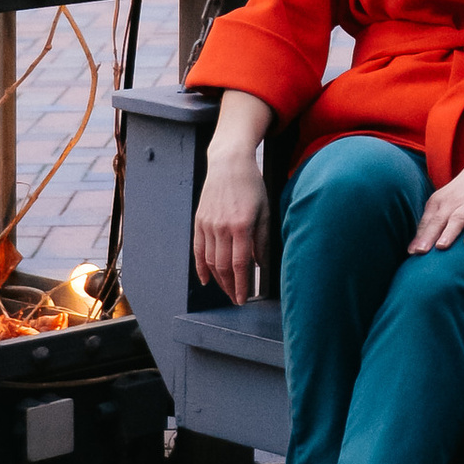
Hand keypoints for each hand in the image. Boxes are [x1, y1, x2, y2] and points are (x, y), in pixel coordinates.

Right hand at [192, 92, 274, 302]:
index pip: (240, 265)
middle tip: (236, 299)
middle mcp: (222, 228)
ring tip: (227, 290)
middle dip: (230, 287)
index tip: (243, 299)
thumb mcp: (265, 211)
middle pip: (224, 267)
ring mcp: (208, 225)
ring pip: (210, 261)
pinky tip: (206, 280)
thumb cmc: (252, 186)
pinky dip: (201, 267)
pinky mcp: (199, 221)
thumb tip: (259, 266)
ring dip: (218, 280)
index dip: (241, 285)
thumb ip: (262, 241)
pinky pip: (198, 250)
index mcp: (241, 226)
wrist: (229, 164)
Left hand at [409, 138, 463, 254]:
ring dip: (449, 233)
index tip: (412, 252)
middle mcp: (451, 203)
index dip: (419, 237)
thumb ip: (428, 225)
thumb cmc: (460, 194)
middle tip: (420, 252)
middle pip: (438, 221)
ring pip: (457, 219)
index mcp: (437, 202)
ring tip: (441, 247)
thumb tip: (412, 250)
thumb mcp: (442, 204)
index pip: (426, 222)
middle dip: (429, 236)